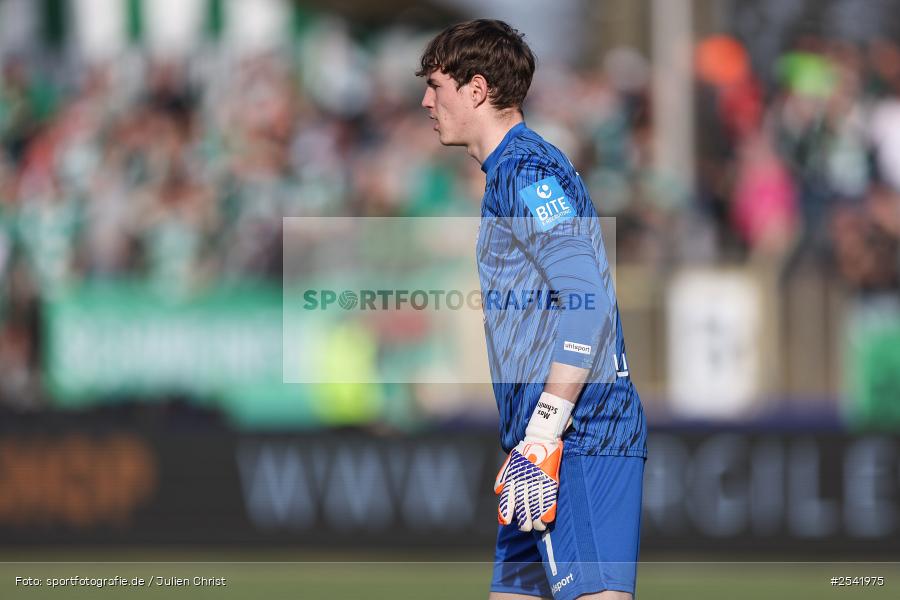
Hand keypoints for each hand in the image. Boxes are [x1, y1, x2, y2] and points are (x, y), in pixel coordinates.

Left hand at [493, 391, 572, 531]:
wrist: (541, 436)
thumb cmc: (524, 451)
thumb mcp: (510, 463)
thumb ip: (503, 478)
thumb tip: (498, 492)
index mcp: (513, 477)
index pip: (507, 499)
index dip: (506, 512)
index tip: (505, 522)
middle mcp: (523, 481)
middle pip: (522, 506)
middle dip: (524, 521)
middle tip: (525, 527)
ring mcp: (537, 480)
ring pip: (536, 505)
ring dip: (536, 520)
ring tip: (537, 528)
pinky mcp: (549, 479)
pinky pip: (548, 498)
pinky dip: (547, 510)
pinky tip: (547, 520)